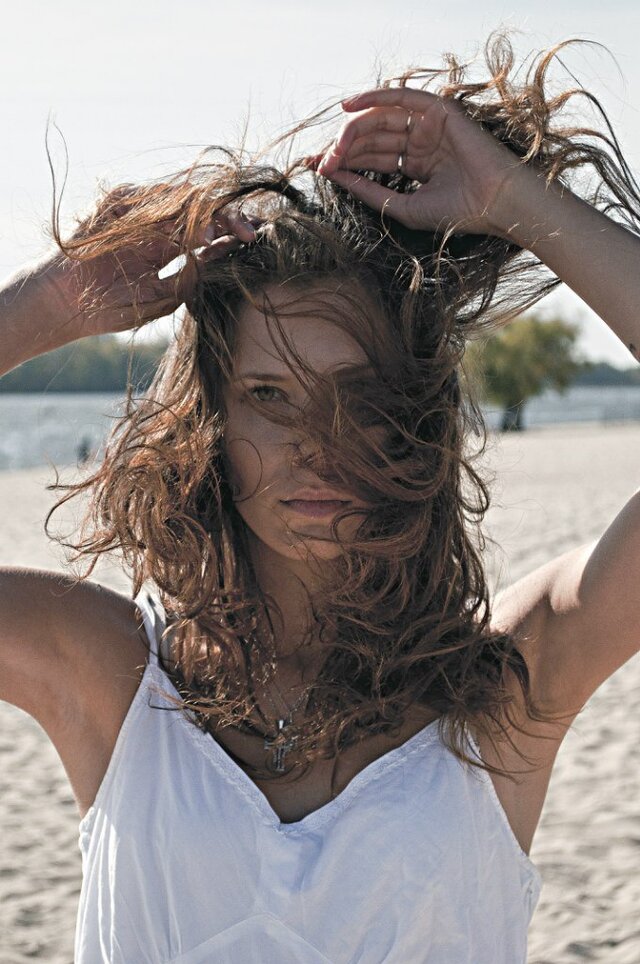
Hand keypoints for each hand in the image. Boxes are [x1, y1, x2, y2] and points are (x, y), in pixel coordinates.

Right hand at [32, 187, 259, 337]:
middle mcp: (156, 225)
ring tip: (223, 232)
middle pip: (201, 210)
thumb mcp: (162, 297)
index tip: (258, 239)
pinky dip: (174, 209)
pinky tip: (193, 227)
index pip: (208, 231)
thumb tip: (225, 259)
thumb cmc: (112, 307)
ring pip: (181, 200)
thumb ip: (191, 277)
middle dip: (228, 218)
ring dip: (206, 214)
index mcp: (168, 246)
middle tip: (250, 231)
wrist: (66, 305)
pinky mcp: (116, 203)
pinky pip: (151, 197)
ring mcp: (137, 212)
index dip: (232, 232)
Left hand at [312, 87, 527, 238]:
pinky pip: (401, 97)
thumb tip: (336, 177)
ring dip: (355, 129)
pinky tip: (350, 106)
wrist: (495, 203)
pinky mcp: (440, 111)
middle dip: (346, 147)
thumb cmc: (457, 212)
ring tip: (336, 145)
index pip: (374, 158)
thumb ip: (371, 191)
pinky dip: (375, 97)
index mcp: (416, 166)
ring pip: (383, 119)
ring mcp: (430, 126)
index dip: (346, 162)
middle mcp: (421, 143)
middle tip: (325, 159)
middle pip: (374, 138)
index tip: (321, 169)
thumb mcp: (403, 206)